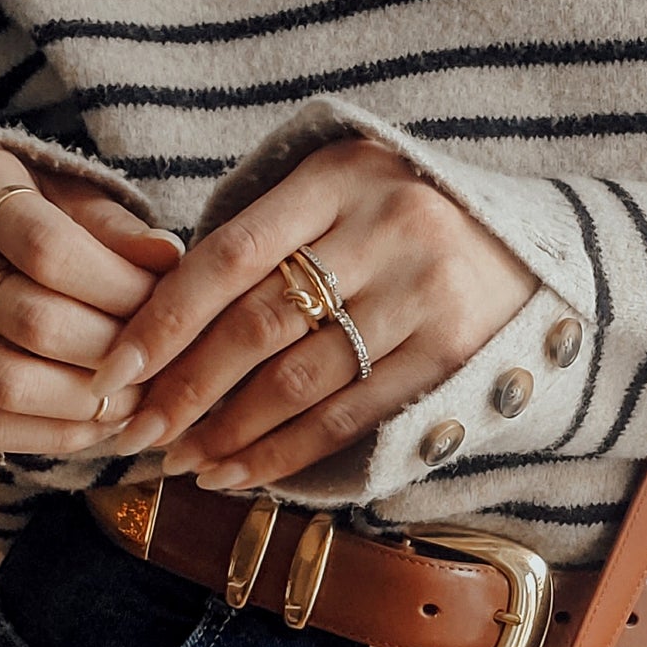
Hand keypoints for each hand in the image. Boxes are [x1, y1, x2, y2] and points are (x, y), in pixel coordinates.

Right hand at [0, 147, 182, 454]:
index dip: (118, 287)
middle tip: (163, 359)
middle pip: (34, 322)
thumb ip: (112, 227)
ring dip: (90, 402)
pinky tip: (100, 422)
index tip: (164, 303)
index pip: (49, 249)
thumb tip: (168, 257)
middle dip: (115, 349)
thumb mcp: (61, 197)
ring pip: (8, 384)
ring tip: (139, 396)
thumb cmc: (20, 214)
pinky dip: (55, 435)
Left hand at [94, 138, 537, 488]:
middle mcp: (387, 227)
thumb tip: (158, 322)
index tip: (116, 369)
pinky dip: (288, 450)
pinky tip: (243, 471)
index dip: (165, 319)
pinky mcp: (450, 352)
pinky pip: (351, 414)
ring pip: (303, 379)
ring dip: (231, 430)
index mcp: (340, 174)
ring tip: (183, 461)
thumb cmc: (398, 220)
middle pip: (260, 323)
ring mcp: (426, 292)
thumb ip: (265, 235)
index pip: (230, 254)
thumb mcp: (337, 194)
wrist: (531, 242)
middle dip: (187, 388)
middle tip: (138, 431)